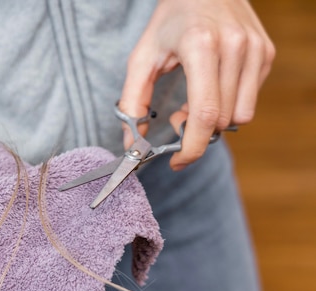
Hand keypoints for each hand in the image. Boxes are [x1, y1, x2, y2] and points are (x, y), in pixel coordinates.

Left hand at [119, 0, 274, 169]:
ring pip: (240, 116)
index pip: (204, 114)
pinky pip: (250, 101)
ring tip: (195, 100)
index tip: (177, 161)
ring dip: (214, 120)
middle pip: (221, 120)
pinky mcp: (266, 53)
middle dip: (197, 131)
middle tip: (177, 117)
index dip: (191, 148)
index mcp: (201, 47)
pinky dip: (229, 105)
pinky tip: (212, 88)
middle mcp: (234, 47)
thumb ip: (132, 103)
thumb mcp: (142, 58)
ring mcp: (255, 50)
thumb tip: (131, 144)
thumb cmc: (170, 22)